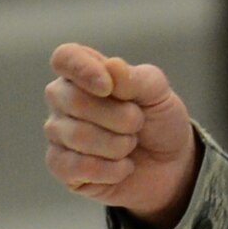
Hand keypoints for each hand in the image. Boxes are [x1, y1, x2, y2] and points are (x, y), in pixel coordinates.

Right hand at [44, 42, 199, 228]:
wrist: (169, 164)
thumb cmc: (158, 120)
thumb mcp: (158, 94)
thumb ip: (135, 78)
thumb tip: (111, 66)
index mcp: (84, 71)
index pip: (65, 58)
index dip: (83, 70)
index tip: (108, 87)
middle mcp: (63, 98)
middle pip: (74, 100)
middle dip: (120, 117)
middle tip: (138, 122)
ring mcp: (58, 133)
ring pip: (79, 136)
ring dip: (119, 145)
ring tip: (130, 144)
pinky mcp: (60, 166)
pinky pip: (78, 167)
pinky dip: (112, 170)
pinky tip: (123, 167)